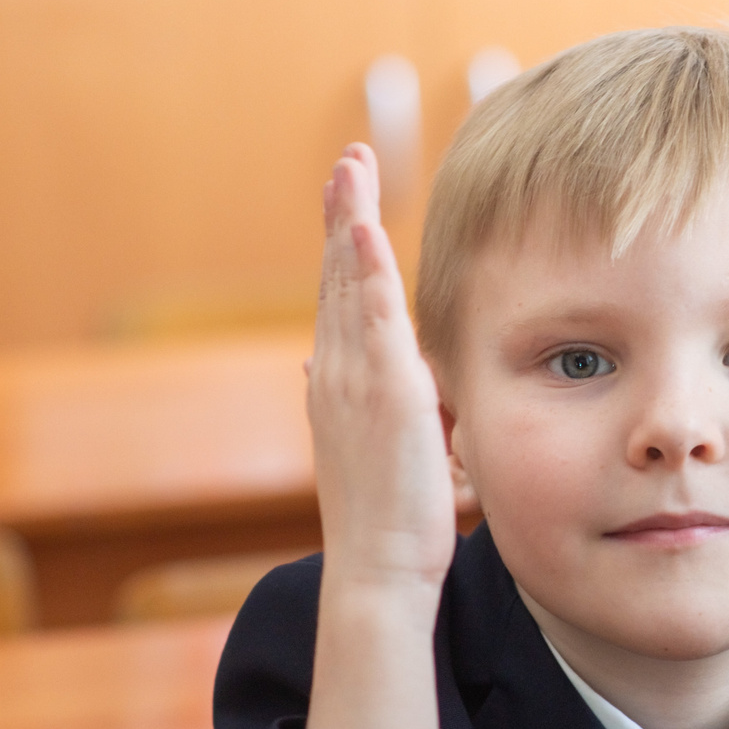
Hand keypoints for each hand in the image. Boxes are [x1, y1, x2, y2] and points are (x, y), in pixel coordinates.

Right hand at [308, 143, 455, 598]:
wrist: (379, 570)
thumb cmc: (394, 523)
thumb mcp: (387, 451)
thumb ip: (380, 407)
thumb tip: (370, 379)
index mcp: (340, 386)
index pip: (340, 301)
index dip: (342, 247)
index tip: (349, 199)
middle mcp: (337, 374)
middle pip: (335, 277)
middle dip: (340, 213)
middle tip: (347, 158)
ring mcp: (355, 381)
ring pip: (346, 284)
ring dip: (347, 219)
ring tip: (350, 165)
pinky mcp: (385, 393)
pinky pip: (371, 317)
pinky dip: (363, 269)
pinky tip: (363, 227)